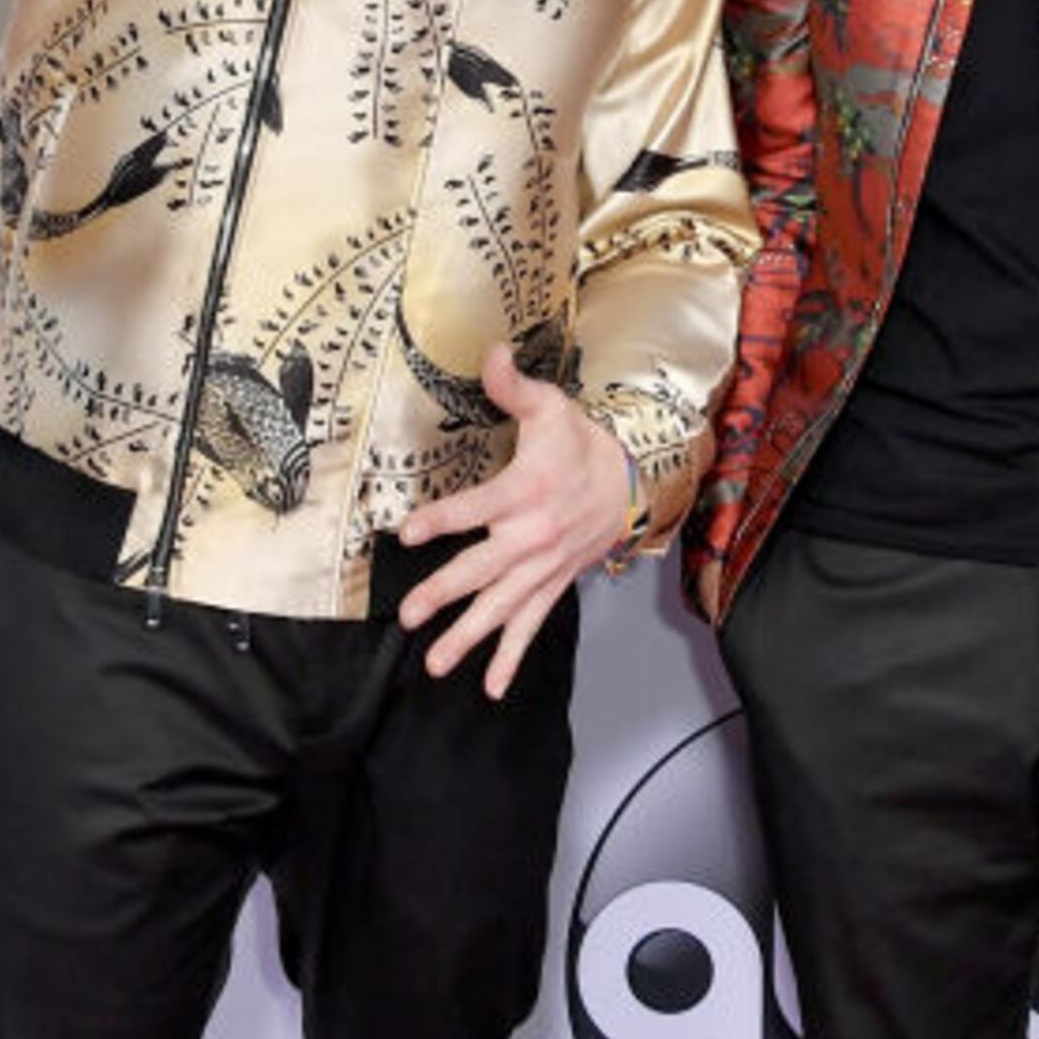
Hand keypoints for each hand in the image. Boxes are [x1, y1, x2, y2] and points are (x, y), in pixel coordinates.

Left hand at [394, 345, 633, 697]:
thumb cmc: (580, 443)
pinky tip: (490, 687)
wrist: (631, 481)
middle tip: (411, 614)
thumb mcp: (550, 407)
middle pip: (482, 568)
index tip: (407, 533)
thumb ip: (514, 387)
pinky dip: (511, 658)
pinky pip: (531, 625)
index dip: (440, 519)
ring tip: (437, 663)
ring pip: (502, 607)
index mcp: (525, 492)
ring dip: (469, 637)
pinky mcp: (552, 585)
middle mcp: (532, 536)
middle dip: (445, 592)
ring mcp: (542, 568)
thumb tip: (489, 351)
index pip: (475, 508)